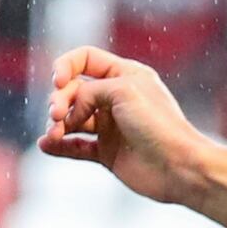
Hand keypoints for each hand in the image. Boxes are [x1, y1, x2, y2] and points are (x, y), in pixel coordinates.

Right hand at [38, 47, 217, 207]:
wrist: (180, 168)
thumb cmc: (158, 125)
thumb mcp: (123, 90)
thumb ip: (89, 90)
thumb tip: (70, 112)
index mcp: (126, 74)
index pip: (85, 59)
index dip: (65, 66)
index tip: (58, 81)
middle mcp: (117, 98)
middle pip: (73, 90)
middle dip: (60, 100)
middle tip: (57, 116)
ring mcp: (111, 126)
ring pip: (72, 119)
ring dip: (56, 125)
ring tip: (53, 134)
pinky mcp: (107, 153)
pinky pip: (75, 146)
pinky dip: (59, 145)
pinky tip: (46, 145)